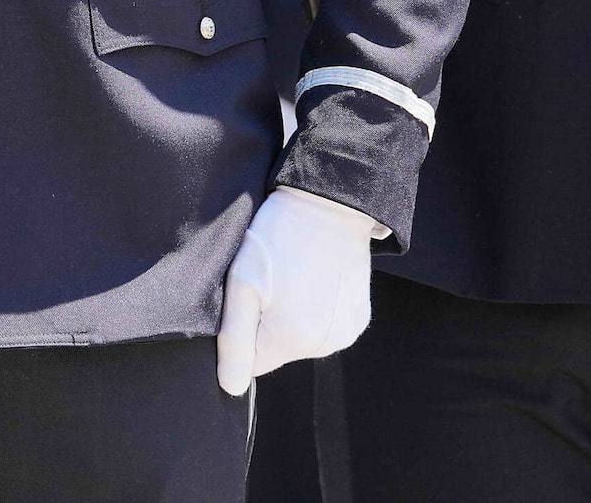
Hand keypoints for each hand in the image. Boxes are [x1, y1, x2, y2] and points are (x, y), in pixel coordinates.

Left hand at [215, 186, 379, 394]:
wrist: (330, 202)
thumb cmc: (278, 236)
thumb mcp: (242, 281)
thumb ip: (234, 339)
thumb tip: (231, 387)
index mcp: (291, 340)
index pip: (250, 362)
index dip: (241, 332)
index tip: (247, 297)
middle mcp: (323, 346)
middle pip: (276, 350)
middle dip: (265, 324)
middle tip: (267, 280)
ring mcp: (345, 333)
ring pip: (300, 339)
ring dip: (290, 316)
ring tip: (290, 274)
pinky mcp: (359, 318)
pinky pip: (324, 327)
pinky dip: (314, 309)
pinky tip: (312, 277)